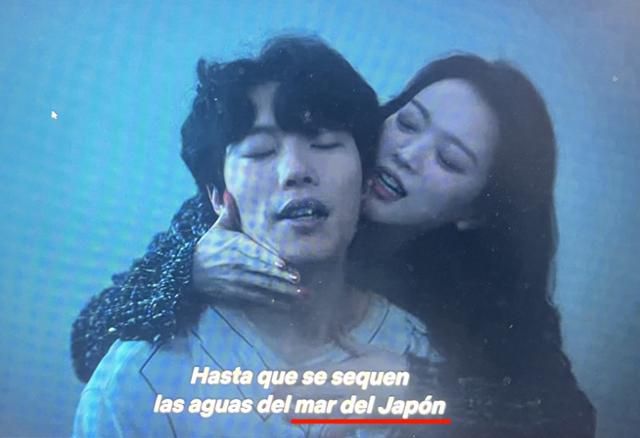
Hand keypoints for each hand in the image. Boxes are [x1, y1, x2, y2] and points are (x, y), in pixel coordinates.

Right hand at [192, 189, 302, 307]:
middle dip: (282, 278)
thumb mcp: (218, 227)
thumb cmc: (209, 246)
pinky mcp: (235, 293)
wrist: (188, 271)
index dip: (269, 259)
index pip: (254, 253)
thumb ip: (228, 211)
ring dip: (282, 292)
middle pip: (262, 272)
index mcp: (235, 246)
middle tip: (300, 281)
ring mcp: (236, 281)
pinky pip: (255, 299)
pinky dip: (270, 302)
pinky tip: (285, 304)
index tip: (283, 264)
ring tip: (301, 294)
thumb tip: (228, 191)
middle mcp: (237, 265)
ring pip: (262, 287)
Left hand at [277, 334, 412, 436]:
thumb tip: (338, 334)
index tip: (278, 376)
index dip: (295, 376)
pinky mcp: (362, 421)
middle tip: (272, 396)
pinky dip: (328, 431)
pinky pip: (341, 428)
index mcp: (350, 369)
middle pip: (313, 393)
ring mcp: (354, 407)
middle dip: (291, 394)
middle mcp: (348, 388)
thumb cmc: (396, 367)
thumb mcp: (373, 352)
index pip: (316, 373)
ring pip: (321, 411)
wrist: (420, 390)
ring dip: (301, 413)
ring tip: (282, 413)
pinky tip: (316, 432)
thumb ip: (352, 345)